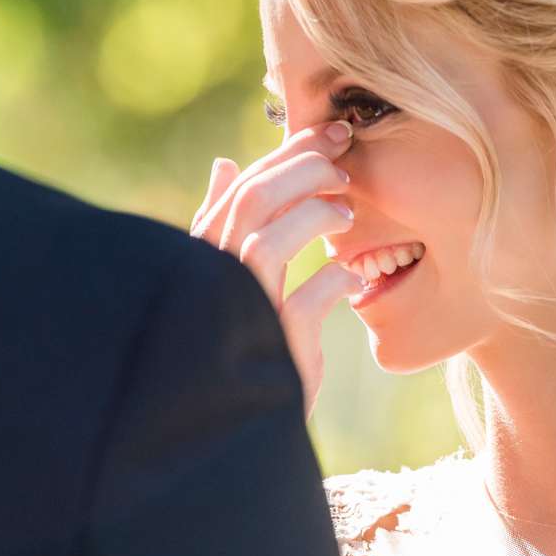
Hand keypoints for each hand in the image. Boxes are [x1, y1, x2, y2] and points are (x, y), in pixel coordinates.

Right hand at [191, 122, 362, 415]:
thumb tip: (222, 164)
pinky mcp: (272, 350)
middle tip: (345, 157)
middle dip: (304, 168)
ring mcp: (239, 315)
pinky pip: (307, 301)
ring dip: (315, 215)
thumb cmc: (245, 342)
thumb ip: (226, 225)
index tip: (332, 131)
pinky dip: (334, 281)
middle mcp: (211, 282)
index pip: (239, 189)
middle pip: (251, 202)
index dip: (286, 153)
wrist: (247, 423)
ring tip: (346, 213)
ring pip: (269, 241)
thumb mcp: (236, 280)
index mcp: (203, 259)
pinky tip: (352, 281)